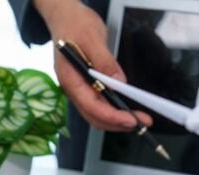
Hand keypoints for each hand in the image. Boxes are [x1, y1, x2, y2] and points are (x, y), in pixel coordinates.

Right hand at [34, 0, 151, 129]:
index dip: (112, 116)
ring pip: (96, 115)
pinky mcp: (84, 87)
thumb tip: (118, 82)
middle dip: (117, 123)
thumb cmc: (74, 25)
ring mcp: (78, 90)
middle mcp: (73, 90)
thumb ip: (104, 61)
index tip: (131, 119)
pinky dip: (111, 112)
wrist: (64, 18)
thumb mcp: (92, 38)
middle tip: (141, 122)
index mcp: (71, 80)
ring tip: (136, 119)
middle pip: (94, 117)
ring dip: (115, 121)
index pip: (92, 106)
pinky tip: (124, 110)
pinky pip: (97, 106)